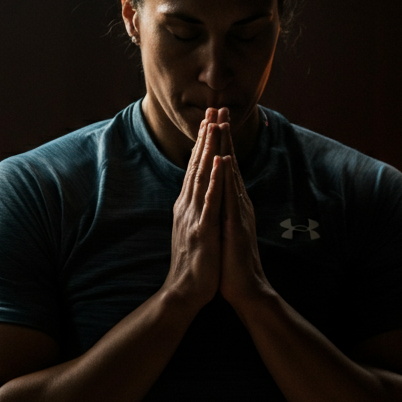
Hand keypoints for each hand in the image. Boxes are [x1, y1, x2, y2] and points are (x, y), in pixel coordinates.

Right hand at [163, 110, 223, 312]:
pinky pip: (209, 202)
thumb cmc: (192, 265)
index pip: (196, 169)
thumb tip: (195, 196)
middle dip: (206, 137)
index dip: (203, 143)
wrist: (183, 292)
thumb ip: (194, 211)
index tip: (209, 120)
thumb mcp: (192, 231)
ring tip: (215, 126)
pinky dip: (214, 181)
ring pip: (202, 177)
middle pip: (197, 165)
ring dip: (209, 150)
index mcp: (188, 206)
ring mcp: (193, 217)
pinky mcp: (202, 230)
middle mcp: (187, 206)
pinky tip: (218, 164)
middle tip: (212, 109)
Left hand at [216, 108, 269, 308]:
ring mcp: (239, 213)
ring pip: (232, 174)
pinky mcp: (237, 226)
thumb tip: (219, 195)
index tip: (213, 120)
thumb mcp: (225, 230)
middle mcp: (238, 203)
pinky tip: (225, 161)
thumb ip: (224, 211)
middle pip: (230, 163)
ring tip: (221, 123)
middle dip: (223, 136)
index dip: (218, 144)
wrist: (246, 289)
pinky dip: (228, 178)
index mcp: (233, 204)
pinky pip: (231, 197)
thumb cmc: (233, 264)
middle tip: (220, 107)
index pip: (224, 168)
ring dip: (226, 148)